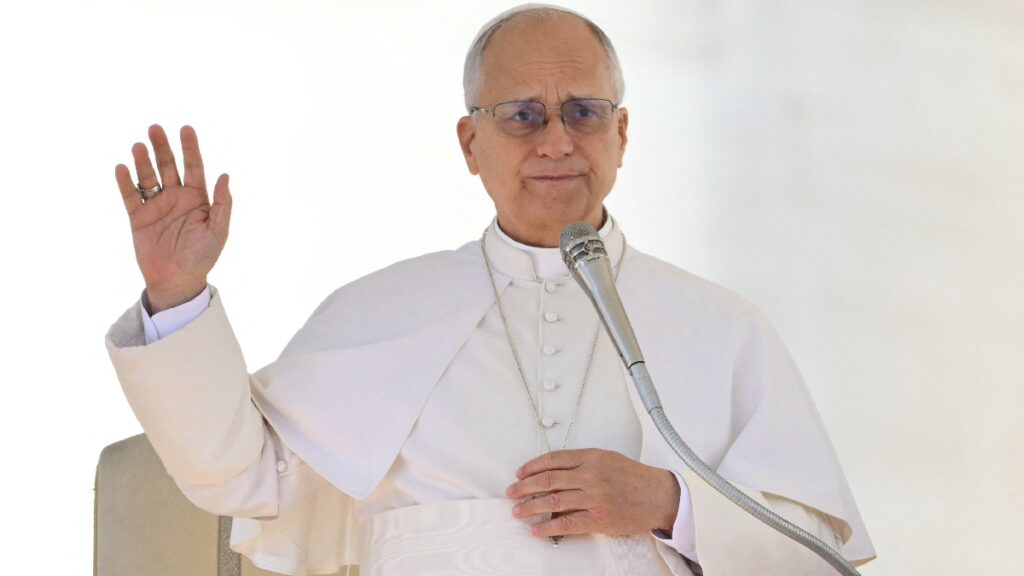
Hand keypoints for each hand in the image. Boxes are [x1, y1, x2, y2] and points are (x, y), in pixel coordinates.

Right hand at [114, 124, 231, 312]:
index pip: (194, 166)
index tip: (186, 129)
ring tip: (138, 146)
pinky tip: (122, 167)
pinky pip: (130, 196)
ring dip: (143, 161)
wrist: (177, 280)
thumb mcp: (218, 231)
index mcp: (197, 198)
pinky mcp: (138, 217)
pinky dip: (125, 182)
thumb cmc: (202, 257)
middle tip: (155, 128)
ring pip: (148, 177)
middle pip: (168, 165)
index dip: (190, 148)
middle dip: (162, 147)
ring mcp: (156, 205)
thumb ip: (222, 203)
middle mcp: (176, 197)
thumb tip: (225, 175)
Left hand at [506, 448, 680, 538]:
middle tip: (511, 492)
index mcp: (591, 457)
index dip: (532, 466)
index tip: (520, 473)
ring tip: (517, 511)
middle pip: (548, 480)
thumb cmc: (634, 477)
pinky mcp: (598, 519)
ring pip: (552, 502)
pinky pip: (566, 524)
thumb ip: (582, 464)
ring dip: (530, 507)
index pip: (553, 460)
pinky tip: (536, 529)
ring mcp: (593, 498)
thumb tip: (553, 475)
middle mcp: (590, 475)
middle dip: (524, 487)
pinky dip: (548, 527)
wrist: (659, 496)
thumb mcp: (608, 459)